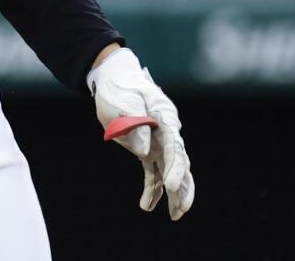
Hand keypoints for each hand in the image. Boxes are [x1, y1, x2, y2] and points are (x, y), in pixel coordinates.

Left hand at [90, 47, 194, 219]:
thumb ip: (135, 124)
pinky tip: (147, 206)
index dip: (175, 168)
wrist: (112, 79)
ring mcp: (158, 142)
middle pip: (179, 163)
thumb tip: (144, 152)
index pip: (174, 146)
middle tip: (178, 209)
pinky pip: (152, 172)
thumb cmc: (119, 87)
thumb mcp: (124, 101)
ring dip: (172, 194)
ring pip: (170, 171)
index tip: (170, 186)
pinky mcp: (147, 150)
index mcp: (165, 117)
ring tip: (173, 216)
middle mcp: (166, 132)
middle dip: (181, 187)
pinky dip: (152, 189)